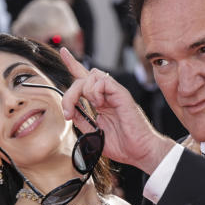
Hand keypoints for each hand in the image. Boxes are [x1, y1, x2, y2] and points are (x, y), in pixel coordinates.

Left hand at [59, 48, 175, 174]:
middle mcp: (107, 95)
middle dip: (70, 93)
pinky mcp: (121, 94)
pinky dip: (95, 91)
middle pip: (83, 77)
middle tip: (68, 112)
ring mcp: (114, 93)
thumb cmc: (123, 145)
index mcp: (102, 102)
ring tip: (91, 108)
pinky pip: (102, 80)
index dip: (73, 65)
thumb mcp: (93, 134)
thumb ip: (81, 120)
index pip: (85, 79)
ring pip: (91, 75)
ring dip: (83, 92)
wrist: (140, 152)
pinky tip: (100, 104)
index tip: (64, 52)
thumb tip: (69, 109)